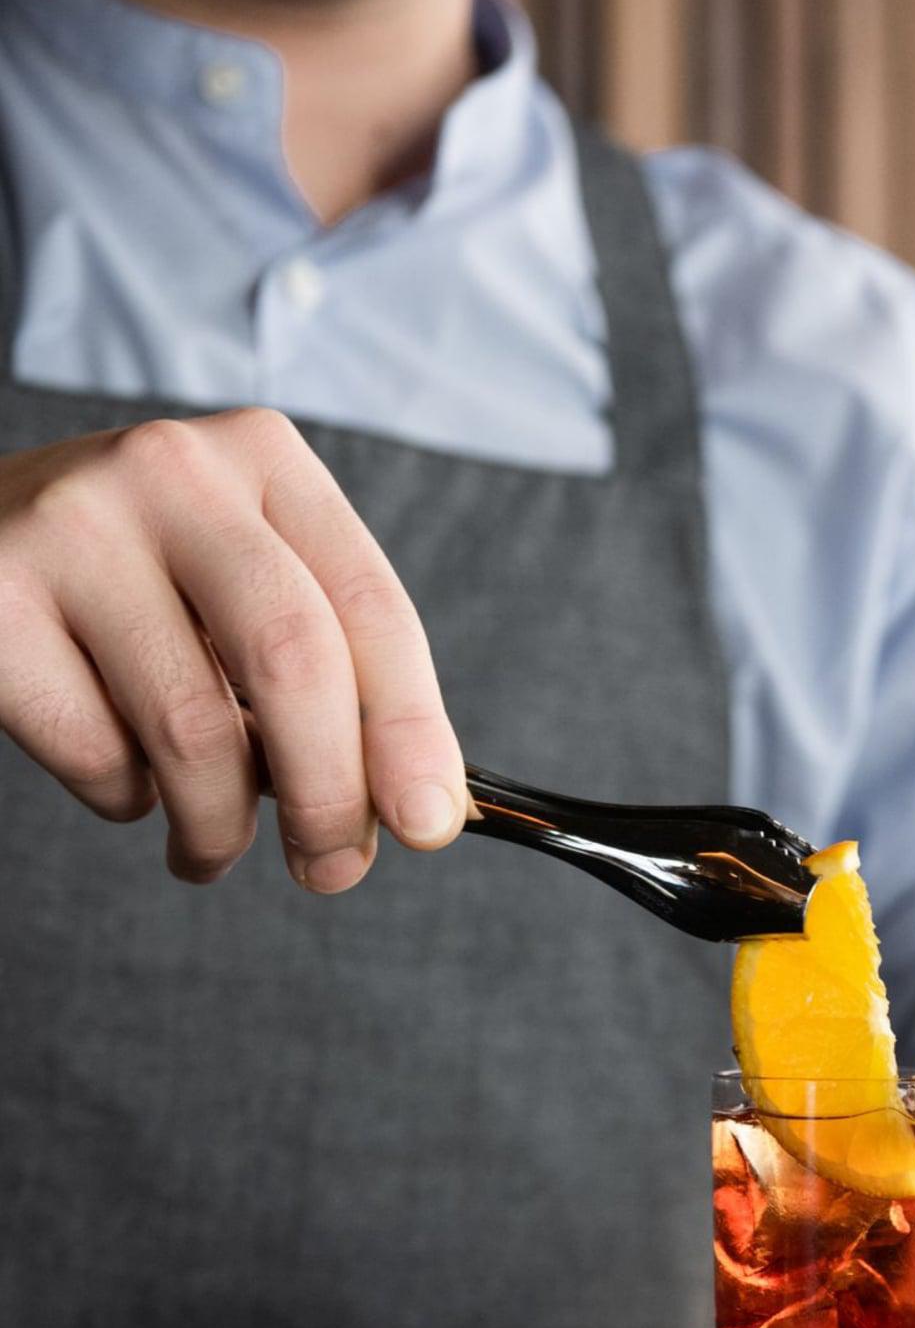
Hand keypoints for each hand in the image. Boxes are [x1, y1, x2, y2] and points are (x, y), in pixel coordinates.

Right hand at [0, 409, 464, 890]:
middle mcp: (173, 471)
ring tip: (214, 849)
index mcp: (264, 458)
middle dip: (329, 793)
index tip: (430, 823)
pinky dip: (126, 799)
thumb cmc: (141, 578)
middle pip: (293, 660)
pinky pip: (93, 749)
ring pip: (191, 725)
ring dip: (220, 823)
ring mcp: (71, 525)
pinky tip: (129, 786)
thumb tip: (415, 806)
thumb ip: (330, 665)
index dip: (410, 729)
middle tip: (332, 870)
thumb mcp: (242, 578)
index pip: (373, 607)